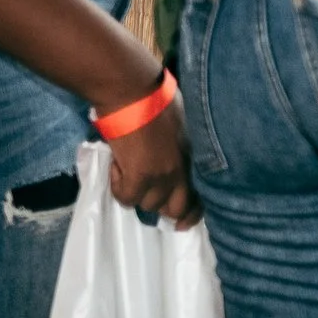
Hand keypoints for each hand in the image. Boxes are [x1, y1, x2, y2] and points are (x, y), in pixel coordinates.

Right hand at [106, 102, 199, 227]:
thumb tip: (173, 160)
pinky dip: (117, 185)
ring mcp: (161, 176)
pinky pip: (125, 197)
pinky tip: (117, 165)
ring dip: (135, 191)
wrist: (134, 92)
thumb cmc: (156, 99)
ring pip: (147, 204)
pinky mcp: (139, 176)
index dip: (191, 215)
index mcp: (194, 158)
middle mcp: (181, 171)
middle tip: (144, 191)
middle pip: (175, 209)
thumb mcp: (183, 125)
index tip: (181, 225)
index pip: (200, 197)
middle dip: (160, 205)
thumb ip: (181, 148)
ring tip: (128, 166)